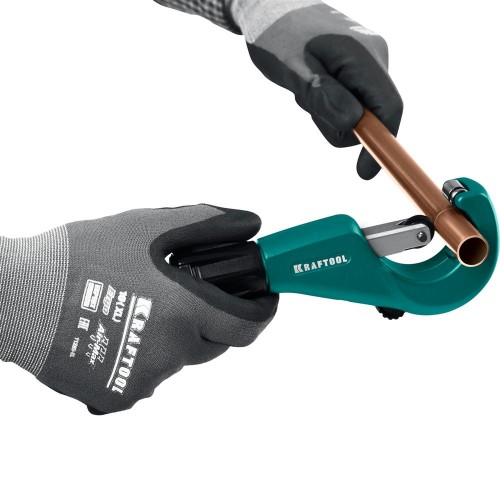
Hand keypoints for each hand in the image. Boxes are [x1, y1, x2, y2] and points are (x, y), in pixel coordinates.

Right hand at [0, 205, 277, 413]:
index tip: (264, 299)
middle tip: (186, 295)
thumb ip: (205, 224)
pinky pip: (151, 375)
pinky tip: (122, 330)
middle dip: (210, 318)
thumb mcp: (147, 227)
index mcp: (185, 312)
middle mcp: (172, 351)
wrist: (19, 299)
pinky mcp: (121, 394)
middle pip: (215, 342)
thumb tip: (248, 222)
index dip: (263, 311)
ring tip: (142, 308)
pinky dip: (147, 354)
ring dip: (175, 335)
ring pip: (181, 358)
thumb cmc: (81, 257)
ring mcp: (147, 378)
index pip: (249, 325)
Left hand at [229, 0, 403, 178]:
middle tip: (307, 102)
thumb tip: (353, 124)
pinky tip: (311, 84)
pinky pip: (349, 100)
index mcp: (363, 56)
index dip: (381, 144)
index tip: (364, 172)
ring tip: (306, 88)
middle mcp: (373, 58)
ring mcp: (366, 63)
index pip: (389, 108)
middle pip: (372, 115)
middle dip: (340, 123)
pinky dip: (329, 103)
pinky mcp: (356, 68)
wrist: (270, 7)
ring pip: (358, 112)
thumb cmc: (277, 35)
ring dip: (329, 113)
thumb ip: (322, 97)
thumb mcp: (293, 69)